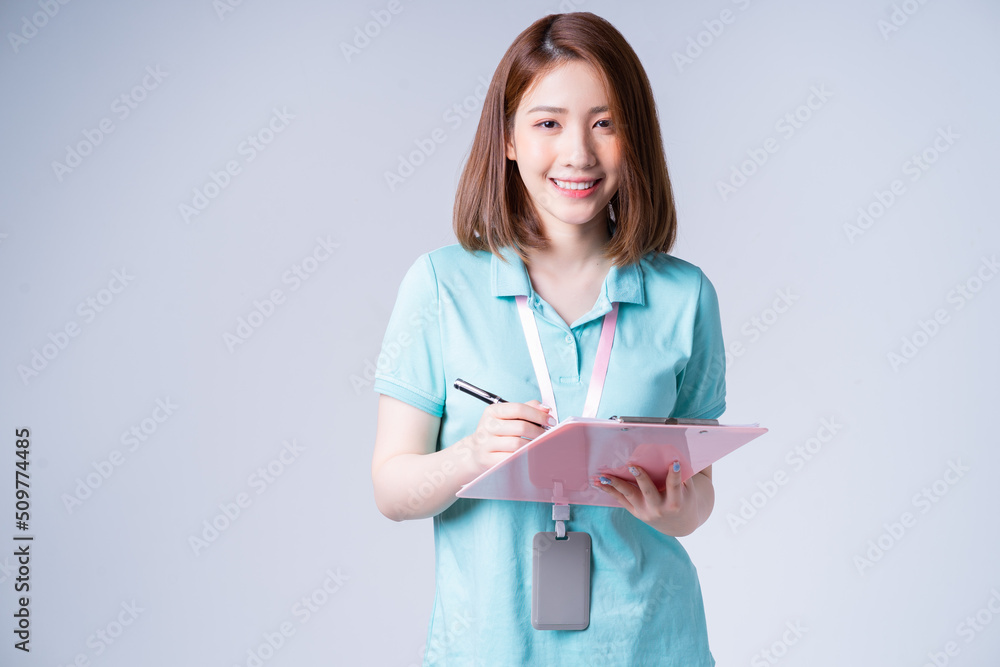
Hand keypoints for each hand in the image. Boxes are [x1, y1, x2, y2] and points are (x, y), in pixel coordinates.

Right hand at [457, 399, 554, 474]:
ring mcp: (486, 443)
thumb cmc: (498, 433)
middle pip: (521, 427)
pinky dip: (525, 456)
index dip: (538, 414)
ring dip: (534, 445)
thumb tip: (545, 408)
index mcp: (492, 411)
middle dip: (539, 431)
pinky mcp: (488, 459)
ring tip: (540, 444)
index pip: (519, 409)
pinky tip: (530, 454)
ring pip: (518, 444)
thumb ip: (527, 408)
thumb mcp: (508, 416)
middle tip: (548, 435)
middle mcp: (487, 426)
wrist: (476, 452)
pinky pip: (512, 458)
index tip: (550, 420)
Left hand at [592, 463, 714, 536]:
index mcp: (675, 503)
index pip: (675, 487)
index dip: (675, 475)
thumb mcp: (689, 490)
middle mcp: (659, 508)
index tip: (674, 463)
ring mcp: (645, 511)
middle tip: (632, 465)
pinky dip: (609, 490)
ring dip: (616, 484)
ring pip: (629, 495)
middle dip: (641, 478)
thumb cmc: (684, 500)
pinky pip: (621, 499)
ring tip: (604, 476)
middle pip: (648, 491)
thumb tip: (678, 451)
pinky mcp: (635, 511)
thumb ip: (683, 474)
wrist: (677, 523)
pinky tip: (599, 482)